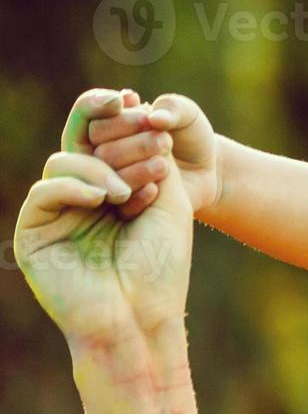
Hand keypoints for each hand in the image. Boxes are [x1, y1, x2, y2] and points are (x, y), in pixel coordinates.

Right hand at [17, 90, 194, 346]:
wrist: (144, 314)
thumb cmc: (162, 264)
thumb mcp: (166, 199)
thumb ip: (148, 155)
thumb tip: (133, 104)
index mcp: (111, 189)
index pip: (104, 141)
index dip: (113, 115)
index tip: (135, 99)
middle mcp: (81, 198)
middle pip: (80, 142)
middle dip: (108, 127)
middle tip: (135, 116)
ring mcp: (55, 215)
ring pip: (63, 161)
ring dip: (101, 168)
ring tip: (128, 193)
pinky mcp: (33, 234)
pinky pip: (45, 191)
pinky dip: (74, 186)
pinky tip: (102, 198)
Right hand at [81, 91, 221, 218]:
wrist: (208, 172)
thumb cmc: (192, 138)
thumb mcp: (188, 115)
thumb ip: (173, 108)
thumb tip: (154, 118)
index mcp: (106, 123)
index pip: (87, 110)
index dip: (100, 103)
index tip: (127, 99)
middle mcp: (99, 150)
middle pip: (95, 136)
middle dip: (126, 127)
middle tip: (163, 134)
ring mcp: (106, 178)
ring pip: (105, 164)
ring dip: (135, 153)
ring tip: (165, 150)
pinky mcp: (119, 204)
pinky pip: (118, 196)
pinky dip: (139, 187)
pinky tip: (158, 183)